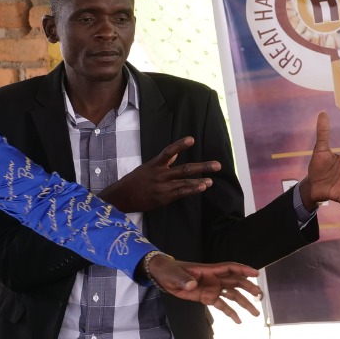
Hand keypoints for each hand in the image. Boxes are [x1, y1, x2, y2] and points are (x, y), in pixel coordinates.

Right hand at [100, 137, 219, 213]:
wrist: (122, 198)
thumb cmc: (134, 181)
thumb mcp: (146, 167)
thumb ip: (162, 161)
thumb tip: (175, 154)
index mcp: (154, 164)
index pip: (168, 152)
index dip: (180, 145)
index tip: (192, 139)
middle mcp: (160, 175)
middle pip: (184, 169)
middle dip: (202, 167)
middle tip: (217, 165)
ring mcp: (162, 187)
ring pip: (184, 182)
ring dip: (200, 181)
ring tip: (211, 180)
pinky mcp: (163, 199)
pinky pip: (180, 194)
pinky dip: (192, 190)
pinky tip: (201, 187)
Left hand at [145, 253, 261, 321]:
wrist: (163, 276)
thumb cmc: (170, 270)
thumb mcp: (174, 274)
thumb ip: (183, 279)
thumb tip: (192, 284)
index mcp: (209, 270)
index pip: (230, 268)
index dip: (243, 270)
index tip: (256, 274)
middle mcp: (214, 279)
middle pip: (236, 282)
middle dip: (248, 289)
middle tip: (259, 296)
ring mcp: (212, 289)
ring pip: (232, 295)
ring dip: (244, 303)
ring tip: (255, 313)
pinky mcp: (207, 298)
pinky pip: (221, 305)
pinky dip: (230, 313)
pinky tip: (239, 321)